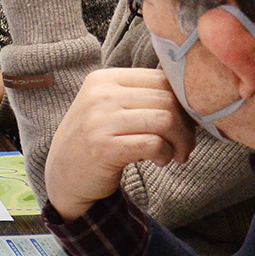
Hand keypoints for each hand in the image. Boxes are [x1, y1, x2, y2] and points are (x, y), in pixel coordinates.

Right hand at [44, 67, 194, 219]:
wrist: (63, 177)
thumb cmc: (95, 141)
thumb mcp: (108, 107)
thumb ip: (139, 95)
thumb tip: (190, 95)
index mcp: (104, 79)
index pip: (161, 78)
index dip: (183, 101)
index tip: (185, 122)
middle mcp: (100, 95)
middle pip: (166, 99)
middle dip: (186, 125)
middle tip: (185, 144)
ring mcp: (100, 120)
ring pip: (165, 120)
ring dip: (180, 142)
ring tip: (176, 154)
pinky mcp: (105, 148)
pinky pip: (154, 144)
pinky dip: (166, 154)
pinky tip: (160, 161)